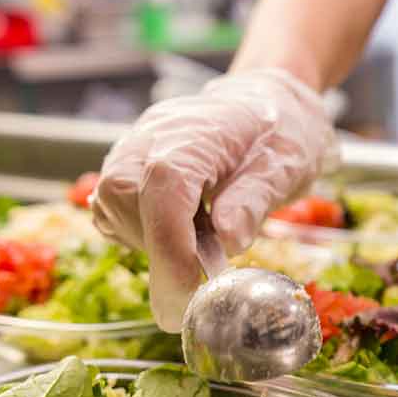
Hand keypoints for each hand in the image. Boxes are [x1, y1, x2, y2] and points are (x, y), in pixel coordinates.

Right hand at [92, 68, 338, 330]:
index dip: (171, 247)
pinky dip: (142, 232)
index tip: (188, 294)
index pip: (164, 189)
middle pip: (124, 197)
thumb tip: (228, 240)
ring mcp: (133, 147)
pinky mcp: (127, 164)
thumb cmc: (280, 133)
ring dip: (151, 241)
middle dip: (159, 246)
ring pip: (111, 205)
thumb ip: (254, 201)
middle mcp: (152, 136)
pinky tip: (182, 232)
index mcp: (197, 132)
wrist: (267, 102)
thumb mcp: (286, 167)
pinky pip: (113, 208)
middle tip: (203, 269)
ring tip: (199, 242)